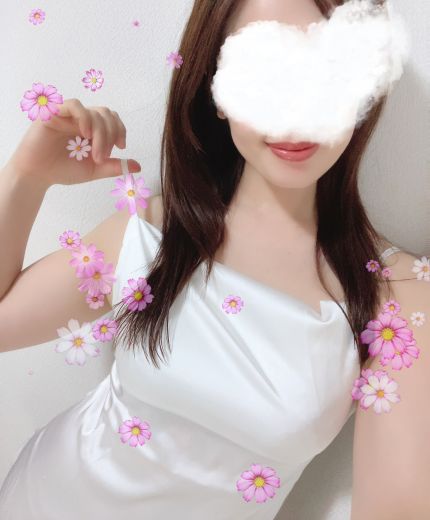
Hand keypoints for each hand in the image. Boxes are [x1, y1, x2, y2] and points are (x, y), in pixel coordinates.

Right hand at [4, 98, 140, 186]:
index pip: (112, 119)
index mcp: (92, 130)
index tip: (121, 147)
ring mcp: (68, 115)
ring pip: (94, 112)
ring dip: (101, 133)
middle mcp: (82, 120)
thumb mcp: (94, 170)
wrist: (38, 175)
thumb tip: (138, 166)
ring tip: (95, 153)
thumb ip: (114, 166)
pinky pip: (74, 105)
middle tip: (103, 156)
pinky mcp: (54, 113)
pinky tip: (85, 133)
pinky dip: (84, 117)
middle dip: (111, 135)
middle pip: (106, 115)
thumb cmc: (64, 170)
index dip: (120, 130)